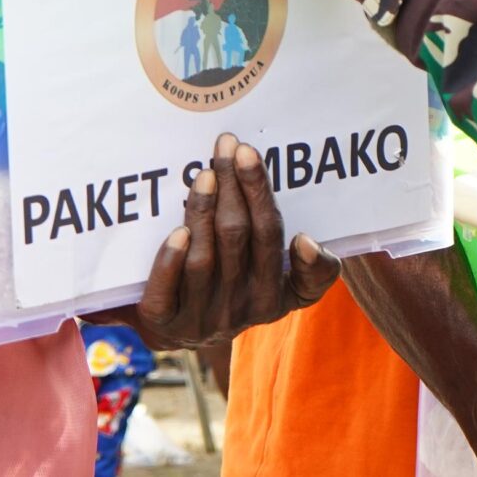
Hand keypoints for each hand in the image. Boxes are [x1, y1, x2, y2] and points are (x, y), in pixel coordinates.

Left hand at [119, 132, 341, 347]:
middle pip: (239, 238)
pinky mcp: (165, 324)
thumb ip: (311, 270)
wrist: (180, 331)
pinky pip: (167, 292)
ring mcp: (200, 318)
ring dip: (204, 210)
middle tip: (232, 147)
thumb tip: (307, 242)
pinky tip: (177, 232)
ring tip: (205, 173)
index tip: (299, 230)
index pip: (274, 245)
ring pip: (204, 259)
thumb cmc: (237, 289)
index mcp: (274, 297)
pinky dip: (171, 260)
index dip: (285, 236)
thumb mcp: (286, 288)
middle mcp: (240, 309)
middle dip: (237, 186)